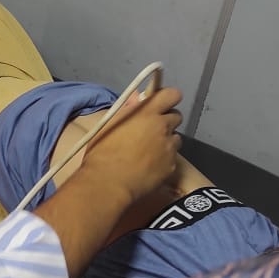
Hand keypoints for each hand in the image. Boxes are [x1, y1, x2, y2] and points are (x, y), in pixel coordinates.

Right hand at [80, 87, 182, 204]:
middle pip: (176, 116)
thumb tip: (137, 96)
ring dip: (166, 140)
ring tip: (149, 151)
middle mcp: (163, 127)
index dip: (167, 98)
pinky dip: (164, 159)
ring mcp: (170, 147)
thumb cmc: (102, 151)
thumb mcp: (109, 125)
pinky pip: (172, 158)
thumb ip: (127, 108)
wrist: (109, 183)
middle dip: (166, 121)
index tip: (159, 105)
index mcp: (146, 113)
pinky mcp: (172, 166)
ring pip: (176, 138)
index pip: (171, 94)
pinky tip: (149, 166)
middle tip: (150, 130)